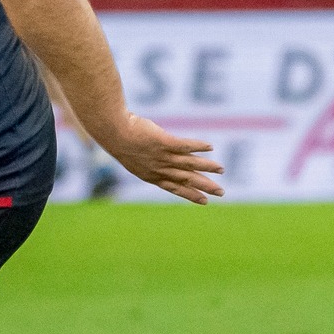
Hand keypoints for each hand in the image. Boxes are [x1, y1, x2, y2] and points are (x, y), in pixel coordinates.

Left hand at [96, 113, 224, 203]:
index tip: (204, 202)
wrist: (112, 131)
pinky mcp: (164, 142)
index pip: (174, 188)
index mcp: (150, 175)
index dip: (190, 195)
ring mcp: (161, 156)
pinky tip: (210, 147)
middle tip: (221, 193)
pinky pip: (185, 146)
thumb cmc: (120, 141)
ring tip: (221, 169)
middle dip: (204, 186)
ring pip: (189, 164)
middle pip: (186, 179)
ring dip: (206, 167)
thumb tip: (161, 160)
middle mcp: (158, 169)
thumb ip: (150, 161)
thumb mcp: (135, 157)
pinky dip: (198, 146)